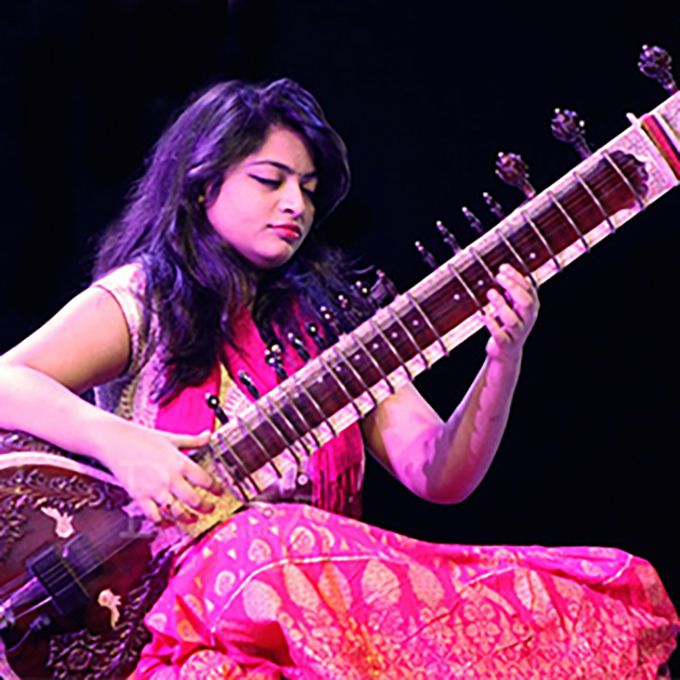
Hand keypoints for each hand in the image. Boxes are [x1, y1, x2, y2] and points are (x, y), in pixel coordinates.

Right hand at [93, 421, 220, 523]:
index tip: (220, 492)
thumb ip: (193, 440)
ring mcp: (155, 490)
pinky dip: (164, 523)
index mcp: (180, 463)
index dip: (216, 489)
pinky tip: (169, 522)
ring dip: (188, 519)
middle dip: (206, 508)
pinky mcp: (140, 497)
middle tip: (210, 509)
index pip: (205, 480)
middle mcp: (170, 478)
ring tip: (193, 519)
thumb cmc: (143, 438)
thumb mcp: (172, 438)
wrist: (116, 441)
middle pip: (194, 500)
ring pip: (177, 512)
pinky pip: (155, 517)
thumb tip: (208, 435)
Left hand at [482, 264, 538, 362]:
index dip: (517, 277)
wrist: (507, 353)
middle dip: (513, 288)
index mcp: (531, 308)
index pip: (529, 289)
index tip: (503, 267)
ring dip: (501, 304)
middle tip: (498, 277)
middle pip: (526, 302)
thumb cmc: (509, 325)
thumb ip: (512, 291)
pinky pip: (500, 335)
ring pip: (512, 320)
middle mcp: (527, 320)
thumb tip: (504, 269)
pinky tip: (483, 316)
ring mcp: (517, 333)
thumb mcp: (513, 306)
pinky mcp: (506, 344)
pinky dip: (491, 324)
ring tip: (490, 293)